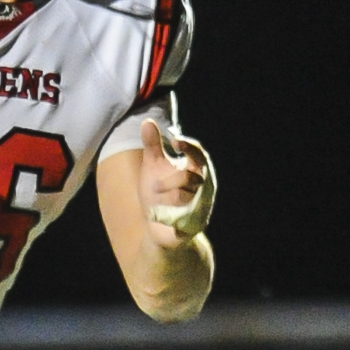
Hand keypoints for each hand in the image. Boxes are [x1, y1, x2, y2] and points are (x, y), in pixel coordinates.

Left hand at [138, 120, 215, 246]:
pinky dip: (168, 220)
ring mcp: (199, 208)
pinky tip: (159, 219)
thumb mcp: (153, 167)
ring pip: (184, 199)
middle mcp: (202, 188)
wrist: (158, 227)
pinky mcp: (192, 227)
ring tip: (155, 203)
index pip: (199, 155)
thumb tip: (146, 121)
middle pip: (190, 178)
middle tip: (154, 185)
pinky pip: (180, 222)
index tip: (175, 141)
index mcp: (195, 171)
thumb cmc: (159, 192)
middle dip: (170, 181)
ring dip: (165, 200)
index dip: (190, 147)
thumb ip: (152, 146)